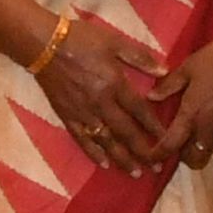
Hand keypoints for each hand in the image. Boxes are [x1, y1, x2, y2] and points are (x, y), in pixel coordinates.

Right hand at [37, 13, 170, 175]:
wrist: (43, 44)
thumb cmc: (81, 40)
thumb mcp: (114, 42)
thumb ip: (140, 58)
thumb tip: (165, 72)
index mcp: (114, 85)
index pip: (140, 111)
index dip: (155, 128)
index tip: (168, 141)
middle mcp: (101, 104)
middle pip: (126, 132)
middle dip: (142, 151)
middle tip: (156, 166)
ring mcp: (82, 112)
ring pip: (106, 140)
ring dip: (122, 158)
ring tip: (135, 172)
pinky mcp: (66, 115)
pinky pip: (82, 138)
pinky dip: (93, 152)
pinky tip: (104, 163)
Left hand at [152, 35, 212, 168]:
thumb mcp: (187, 68)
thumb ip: (168, 86)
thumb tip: (151, 97)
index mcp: (192, 116)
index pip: (171, 145)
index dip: (158, 155)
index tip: (150, 157)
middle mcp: (210, 129)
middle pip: (195, 159)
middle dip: (183, 156)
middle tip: (177, 143)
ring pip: (211, 150)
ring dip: (201, 146)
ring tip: (195, 130)